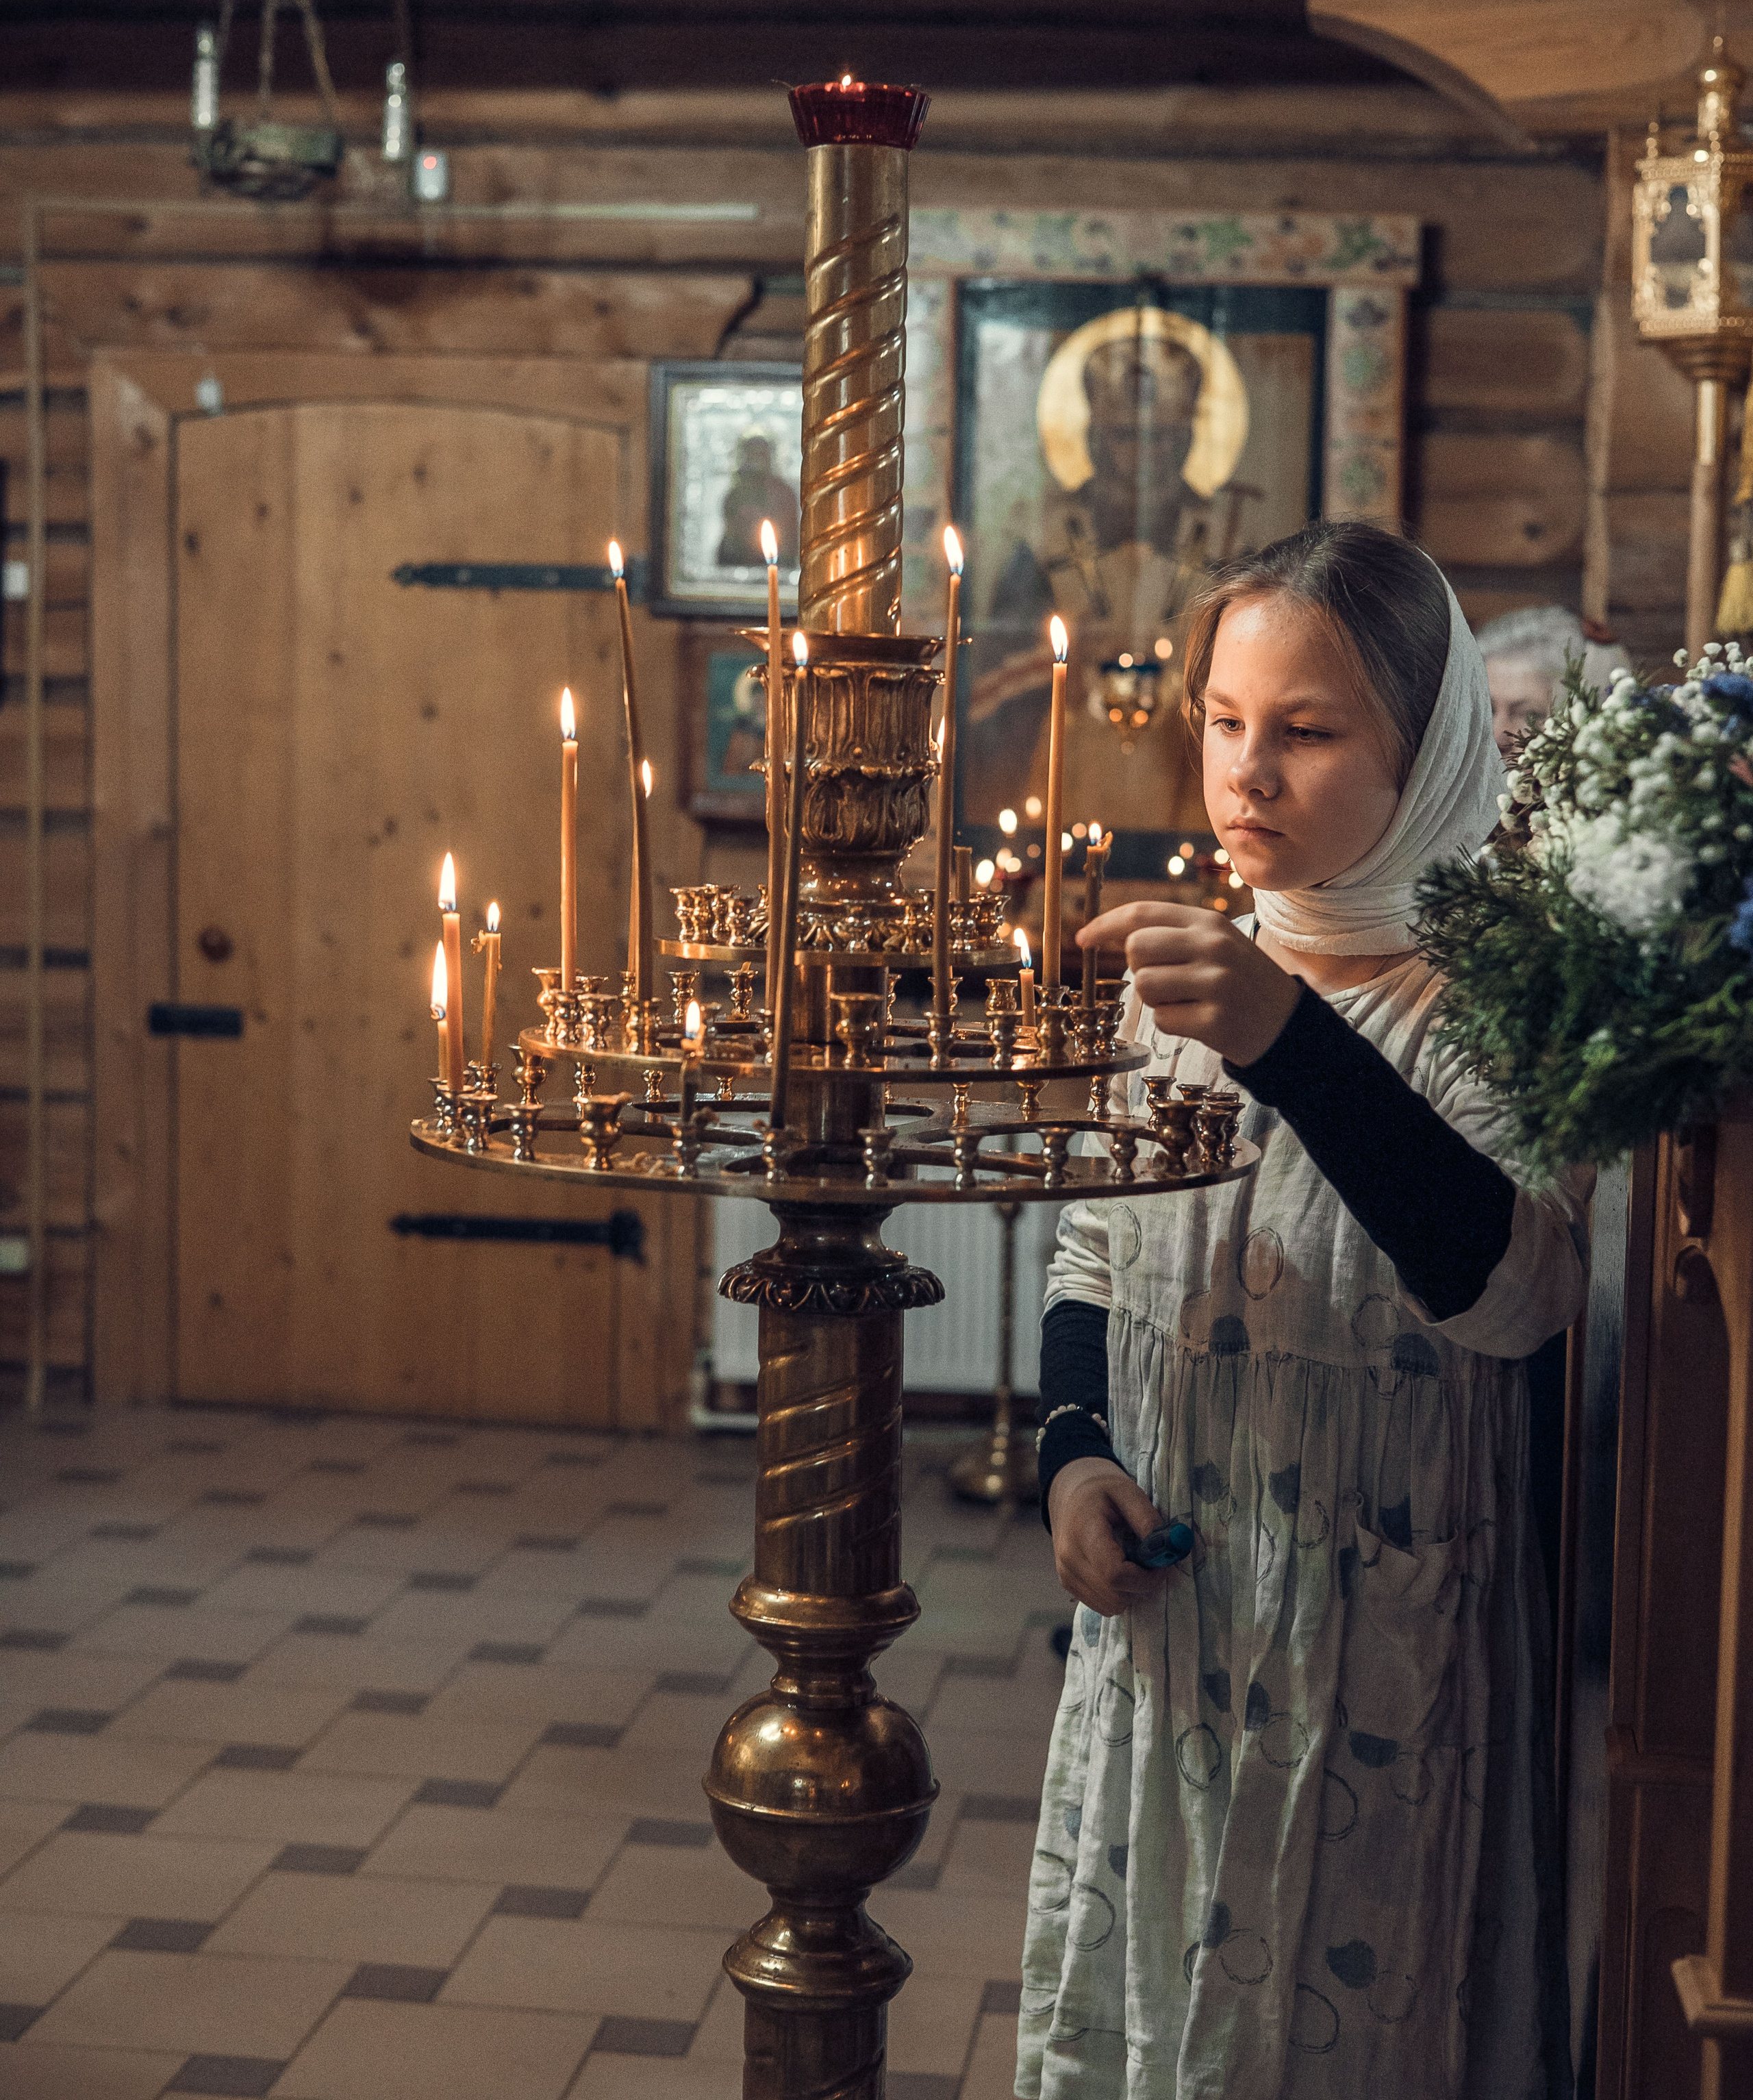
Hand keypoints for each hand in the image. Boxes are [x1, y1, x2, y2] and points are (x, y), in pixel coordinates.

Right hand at [1048, 1457, 1176, 1616]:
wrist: (1069, 1495)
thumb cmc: (1101, 1492)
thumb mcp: (1128, 1492)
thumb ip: (1147, 1519)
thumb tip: (1168, 1549)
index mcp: (1083, 1532)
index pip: (1114, 1574)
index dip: (1145, 1578)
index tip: (1161, 1566)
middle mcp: (1069, 1560)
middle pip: (1114, 1596)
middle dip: (1141, 1586)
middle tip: (1150, 1565)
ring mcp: (1066, 1575)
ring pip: (1110, 1606)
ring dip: (1130, 1592)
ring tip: (1133, 1564)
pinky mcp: (1069, 1585)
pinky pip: (1102, 1606)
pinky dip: (1117, 1595)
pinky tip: (1119, 1571)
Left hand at [1080, 899, 1298, 1067]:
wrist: (1285, 1024)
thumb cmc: (1239, 982)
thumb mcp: (1215, 943)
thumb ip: (1171, 933)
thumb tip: (1110, 934)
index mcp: (1208, 922)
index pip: (1141, 913)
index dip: (1104, 925)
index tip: (1082, 938)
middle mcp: (1213, 946)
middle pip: (1135, 949)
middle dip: (1138, 967)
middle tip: (1166, 979)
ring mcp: (1216, 983)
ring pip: (1144, 986)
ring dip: (1156, 999)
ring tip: (1187, 1000)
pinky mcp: (1216, 1020)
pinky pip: (1162, 1020)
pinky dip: (1173, 1024)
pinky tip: (1200, 1020)